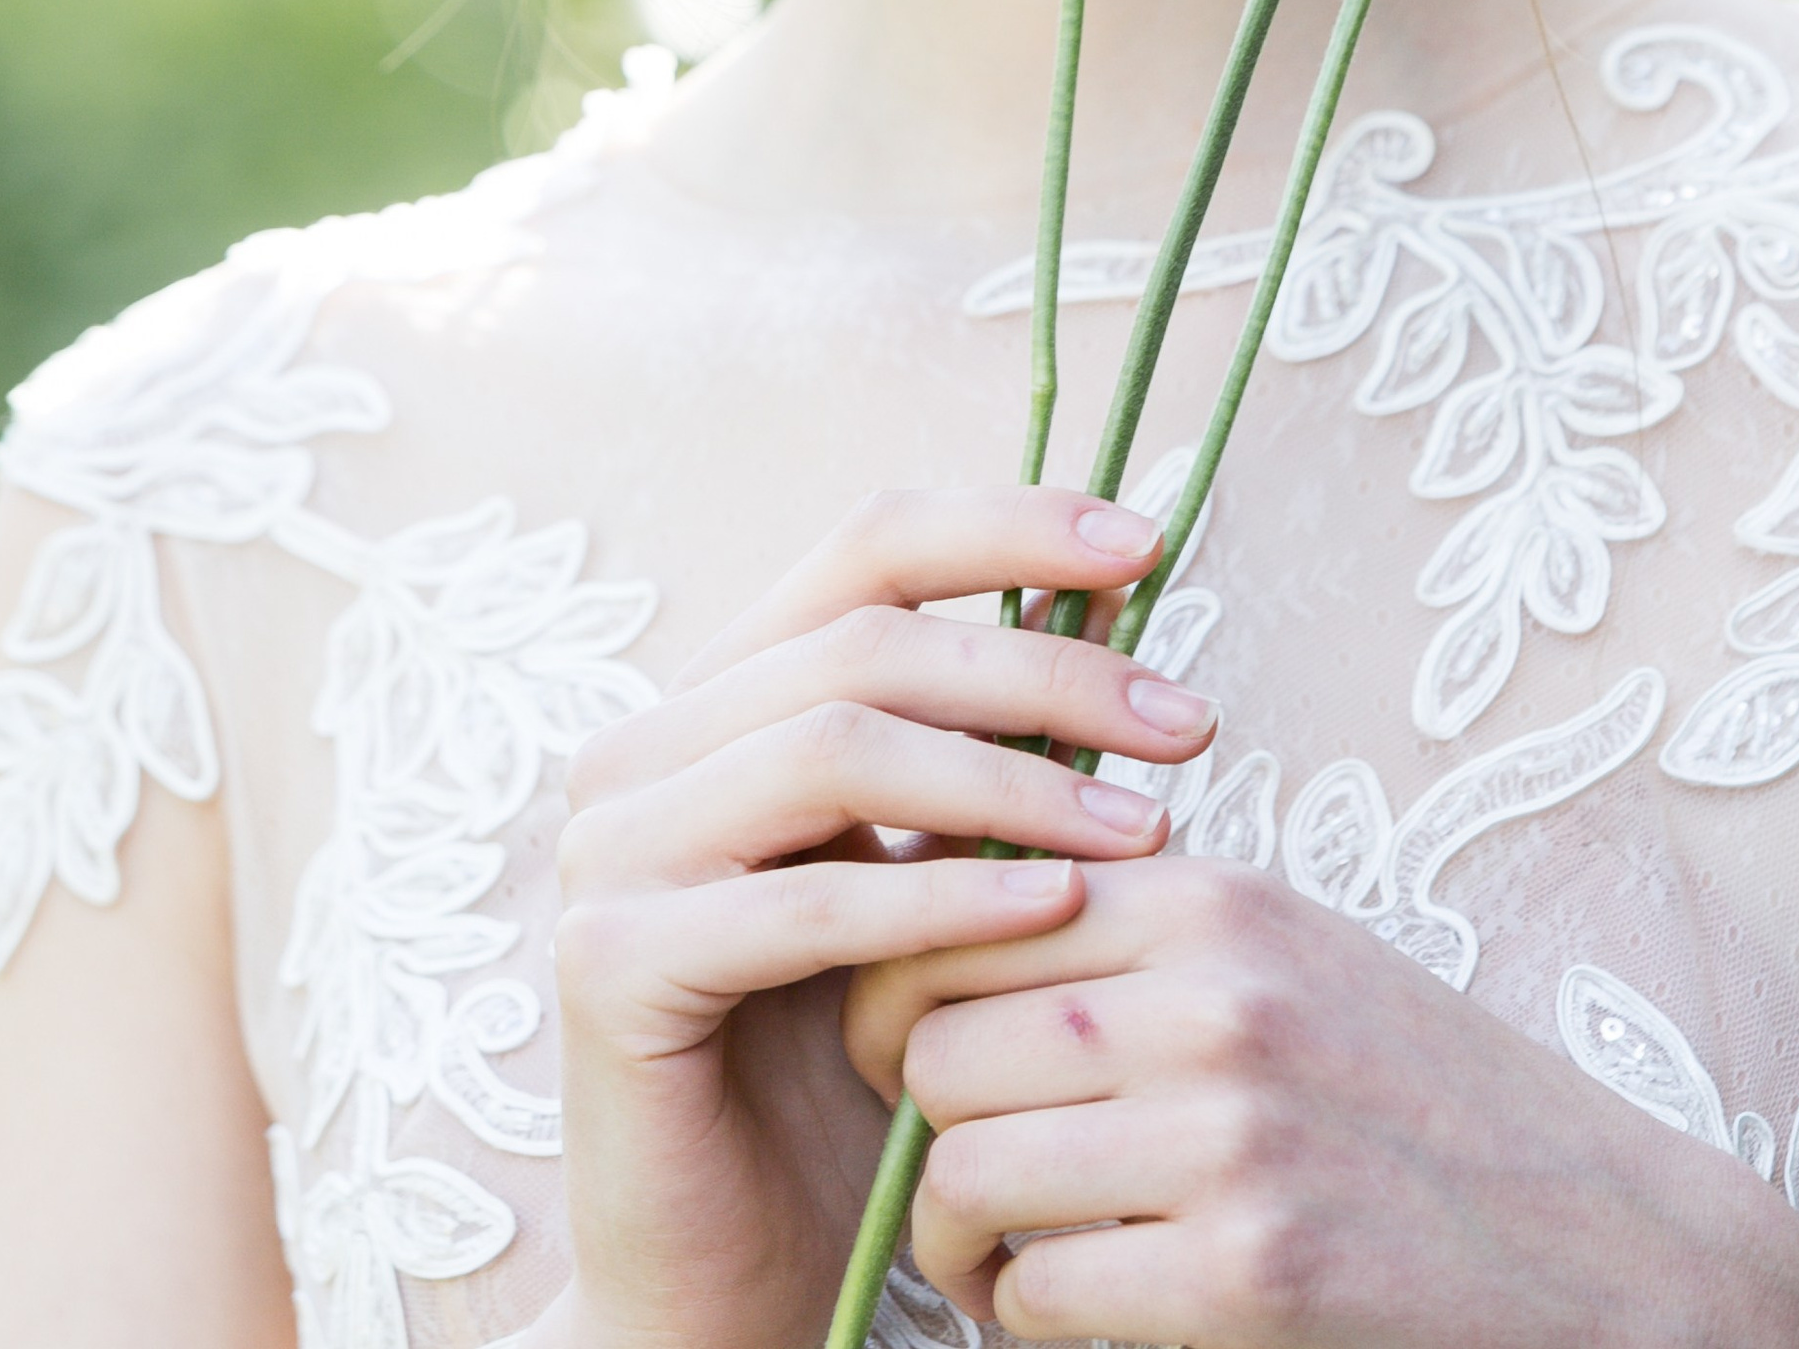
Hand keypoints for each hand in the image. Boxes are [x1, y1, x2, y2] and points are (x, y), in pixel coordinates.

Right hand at [541, 483, 1220, 1348]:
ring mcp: (610, 851)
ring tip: (1141, 832)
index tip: (1149, 545)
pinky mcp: (610, 964)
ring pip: (833, 747)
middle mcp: (641, 749)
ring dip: (1009, 779)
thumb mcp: (941, 872)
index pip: (867, 546)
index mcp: (716, 699)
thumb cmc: (852, 1067)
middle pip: (866, 639)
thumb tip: (1123, 594)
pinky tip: (1053, 912)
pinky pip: (802, 906)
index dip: (1007, 526)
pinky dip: (939, 896)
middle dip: (1045, 671)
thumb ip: (996, 745)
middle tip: (1188, 727)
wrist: (738, 1271)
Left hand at [846, 858, 1798, 1348]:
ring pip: (967, 1170)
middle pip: (932, 1043)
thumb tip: (930, 912)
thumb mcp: (1283, 953)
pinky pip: (1040, 1290)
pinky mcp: (1251, 1267)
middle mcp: (1213, 991)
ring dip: (960, 1238)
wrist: (1600, 1238)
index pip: (951, 908)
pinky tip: (1071, 1316)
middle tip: (959, 1171)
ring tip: (1006, 1256)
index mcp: (1211, 894)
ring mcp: (1231, 1129)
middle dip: (916, 1124)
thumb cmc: (1408, 1096)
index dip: (898, 989)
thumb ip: (1133, 931)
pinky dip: (1028, 1319)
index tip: (915, 1049)